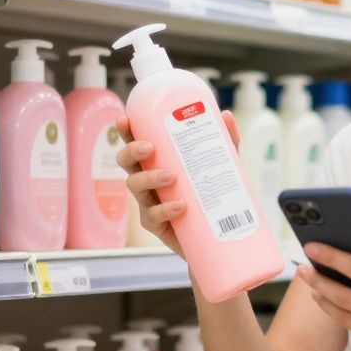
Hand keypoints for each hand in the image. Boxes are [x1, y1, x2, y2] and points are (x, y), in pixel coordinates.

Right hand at [115, 111, 240, 258]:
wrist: (218, 235)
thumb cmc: (212, 193)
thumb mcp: (222, 164)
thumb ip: (224, 141)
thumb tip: (225, 115)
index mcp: (157, 161)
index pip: (137, 142)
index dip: (126, 131)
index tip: (124, 120)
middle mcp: (148, 180)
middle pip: (127, 162)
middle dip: (132, 152)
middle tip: (149, 148)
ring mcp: (149, 202)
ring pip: (135, 186)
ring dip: (149, 178)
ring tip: (171, 177)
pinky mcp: (157, 224)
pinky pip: (153, 216)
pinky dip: (166, 209)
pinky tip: (180, 206)